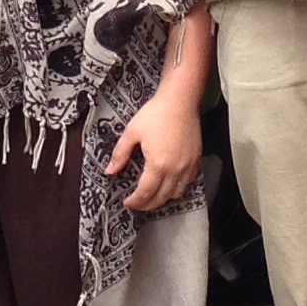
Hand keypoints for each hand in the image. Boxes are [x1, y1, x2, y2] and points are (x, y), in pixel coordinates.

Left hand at [108, 86, 205, 213]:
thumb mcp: (132, 132)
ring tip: (153, 196)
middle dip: (147, 205)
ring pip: (177, 193)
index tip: (126, 203)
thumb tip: (109, 171)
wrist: (180, 100)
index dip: (135, 202)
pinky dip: (178, 187)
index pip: (145, 193)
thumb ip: (120, 154)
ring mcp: (188, 166)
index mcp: (158, 165)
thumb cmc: (155, 114)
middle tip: (137, 204)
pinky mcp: (197, 160)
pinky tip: (169, 183)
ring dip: (163, 198)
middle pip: (161, 198)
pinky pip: (188, 182)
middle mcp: (175, 170)